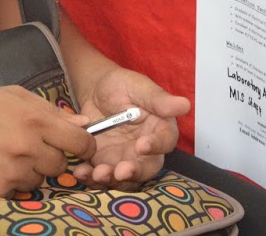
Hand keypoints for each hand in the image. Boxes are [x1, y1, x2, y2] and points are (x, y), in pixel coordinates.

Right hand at [0, 86, 93, 197]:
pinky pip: (17, 193)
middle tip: (28, 149)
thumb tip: (83, 124)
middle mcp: (26, 147)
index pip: (80, 143)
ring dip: (29, 172)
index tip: (80, 148)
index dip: (85, 147)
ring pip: (39, 181)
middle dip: (50, 159)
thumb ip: (50, 110)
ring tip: (4, 156)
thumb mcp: (13, 96)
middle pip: (60, 166)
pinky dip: (9, 184)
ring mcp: (10, 172)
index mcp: (35, 120)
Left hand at [69, 67, 188, 188]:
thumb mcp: (138, 87)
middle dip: (134, 172)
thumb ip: (158, 99)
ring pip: (124, 179)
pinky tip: (81, 171)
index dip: (157, 145)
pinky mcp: (105, 164)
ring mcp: (125, 159)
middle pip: (148, 167)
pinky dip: (91, 178)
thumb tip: (184, 105)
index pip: (166, 141)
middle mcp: (146, 149)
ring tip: (97, 173)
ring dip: (111, 180)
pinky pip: (101, 177)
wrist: (95, 92)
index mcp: (160, 128)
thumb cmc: (121, 85)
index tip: (142, 145)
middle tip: (120, 171)